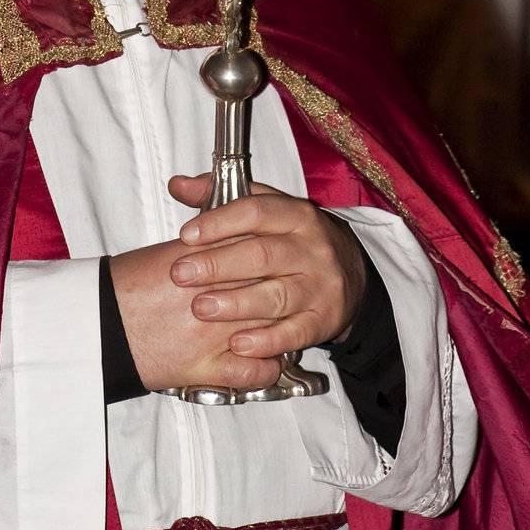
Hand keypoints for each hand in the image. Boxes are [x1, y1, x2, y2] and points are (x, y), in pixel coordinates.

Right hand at [110, 239, 281, 392]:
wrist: (99, 322)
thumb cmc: (127, 285)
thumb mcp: (169, 251)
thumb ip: (209, 243)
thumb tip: (233, 240)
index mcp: (206, 260)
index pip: (259, 250)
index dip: (275, 253)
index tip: (281, 256)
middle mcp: (216, 294)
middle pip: (270, 286)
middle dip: (284, 288)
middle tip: (291, 290)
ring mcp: (214, 334)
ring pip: (271, 328)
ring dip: (281, 327)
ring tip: (282, 325)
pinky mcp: (206, 367)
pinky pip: (256, 371)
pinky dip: (267, 367)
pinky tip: (265, 360)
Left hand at [167, 174, 366, 359]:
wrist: (351, 276)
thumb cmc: (294, 240)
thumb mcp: (267, 210)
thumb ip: (221, 196)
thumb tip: (178, 185)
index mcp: (296, 215)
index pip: (256, 212)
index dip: (219, 222)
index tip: (186, 235)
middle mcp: (311, 248)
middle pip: (262, 255)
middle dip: (218, 265)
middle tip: (181, 274)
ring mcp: (320, 286)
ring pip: (277, 295)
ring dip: (236, 304)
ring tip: (201, 308)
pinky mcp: (324, 320)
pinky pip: (295, 333)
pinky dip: (267, 341)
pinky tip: (238, 345)